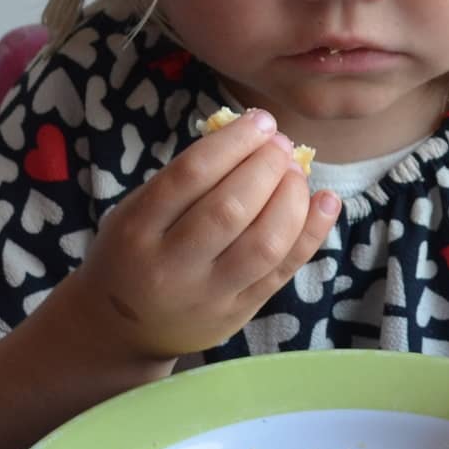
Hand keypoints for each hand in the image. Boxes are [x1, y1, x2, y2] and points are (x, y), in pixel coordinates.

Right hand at [64, 108, 341, 362]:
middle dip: (266, 167)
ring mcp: (207, 296)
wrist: (123, 328)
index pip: (191, 175)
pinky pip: (282, 271)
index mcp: (137, 229)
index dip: (234, 143)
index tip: (261, 121)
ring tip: (296, 172)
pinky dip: (311, 232)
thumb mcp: (136, 210)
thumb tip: (251, 136)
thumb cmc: (134, 251)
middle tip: (282, 144)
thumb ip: (184, 178)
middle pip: (230, 209)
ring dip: (291, 198)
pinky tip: (326, 201)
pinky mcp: (237, 314)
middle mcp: (171, 267)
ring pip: (263, 244)